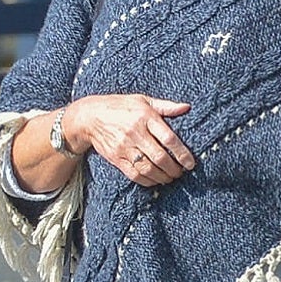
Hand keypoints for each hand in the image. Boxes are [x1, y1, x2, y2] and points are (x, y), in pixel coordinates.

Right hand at [65, 94, 196, 185]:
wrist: (89, 117)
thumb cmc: (120, 106)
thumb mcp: (142, 100)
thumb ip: (165, 106)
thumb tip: (187, 108)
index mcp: (145, 117)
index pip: (168, 138)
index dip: (182, 153)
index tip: (190, 163)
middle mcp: (135, 133)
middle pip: (159, 157)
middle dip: (174, 169)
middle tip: (181, 172)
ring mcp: (124, 147)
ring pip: (148, 168)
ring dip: (162, 177)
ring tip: (170, 177)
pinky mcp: (115, 158)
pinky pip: (134, 174)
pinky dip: (147, 181)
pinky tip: (155, 180)